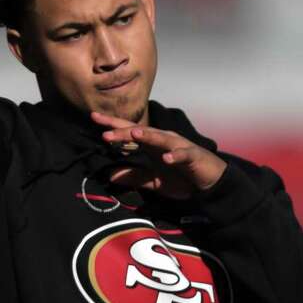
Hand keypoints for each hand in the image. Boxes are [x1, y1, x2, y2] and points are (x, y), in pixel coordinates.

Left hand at [91, 110, 226, 199]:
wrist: (209, 184)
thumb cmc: (182, 178)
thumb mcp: (154, 181)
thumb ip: (134, 177)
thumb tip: (110, 176)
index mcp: (152, 145)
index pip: (129, 132)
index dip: (112, 125)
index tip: (93, 118)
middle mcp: (163, 140)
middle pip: (141, 131)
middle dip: (123, 130)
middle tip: (104, 132)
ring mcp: (179, 146)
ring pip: (161, 138)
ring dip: (148, 135)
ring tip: (134, 133)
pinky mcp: (193, 156)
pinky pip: (183, 154)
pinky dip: (175, 155)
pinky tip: (166, 158)